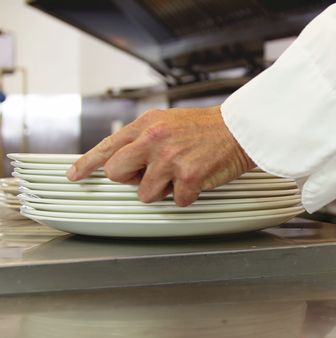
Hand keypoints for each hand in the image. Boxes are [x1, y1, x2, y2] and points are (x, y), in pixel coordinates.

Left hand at [67, 106, 254, 205]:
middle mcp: (154, 140)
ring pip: (146, 194)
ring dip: (164, 191)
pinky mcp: (189, 176)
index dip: (87, 164)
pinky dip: (189, 196)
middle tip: (151, 175)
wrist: (241, 129)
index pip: (107, 146)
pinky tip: (199, 179)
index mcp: (147, 124)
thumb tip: (126, 161)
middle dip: (131, 180)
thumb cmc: (208, 128)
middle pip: (117, 173)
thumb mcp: (168, 122)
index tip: (75, 175)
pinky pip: (177, 201)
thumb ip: (144, 137)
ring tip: (182, 173)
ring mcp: (170, 159)